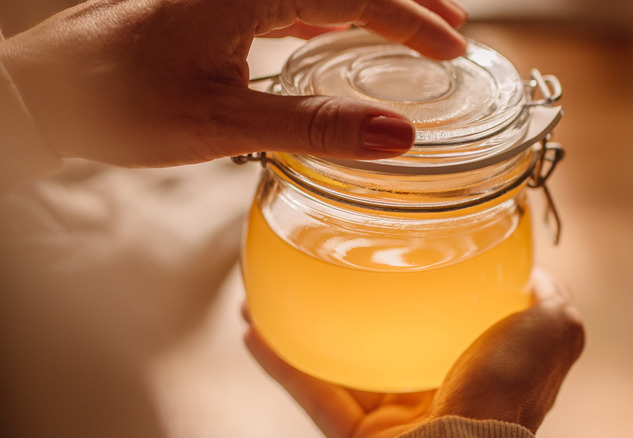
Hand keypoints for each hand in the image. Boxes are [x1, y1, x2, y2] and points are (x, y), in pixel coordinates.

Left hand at [0, 0, 466, 166]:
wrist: (49, 92)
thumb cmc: (120, 100)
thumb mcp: (225, 122)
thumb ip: (315, 125)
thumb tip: (396, 135)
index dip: (413, 23)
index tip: (454, 52)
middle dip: (407, 3)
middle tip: (454, 32)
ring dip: (373, 9)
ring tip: (417, 32)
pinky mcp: (217, 8)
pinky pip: (292, 3)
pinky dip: (332, 19)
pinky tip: (343, 38)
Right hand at [243, 269, 584, 436]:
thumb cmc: (510, 394)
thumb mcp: (553, 333)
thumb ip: (552, 304)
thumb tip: (541, 277)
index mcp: (473, 367)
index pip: (440, 321)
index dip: (420, 291)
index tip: (399, 256)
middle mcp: (430, 392)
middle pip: (382, 342)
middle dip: (351, 309)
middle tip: (327, 268)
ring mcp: (390, 416)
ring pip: (337, 365)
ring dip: (302, 330)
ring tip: (272, 292)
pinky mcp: (356, 435)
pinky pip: (311, 393)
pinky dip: (281, 363)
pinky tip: (253, 327)